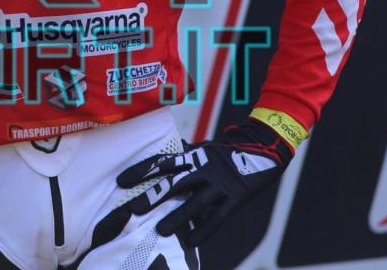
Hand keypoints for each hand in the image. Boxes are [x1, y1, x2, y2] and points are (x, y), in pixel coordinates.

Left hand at [116, 118, 292, 246]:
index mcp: (195, 155)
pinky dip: (204, 230)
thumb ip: (186, 158)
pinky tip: (191, 242)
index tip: (122, 181)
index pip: (163, 163)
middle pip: (174, 183)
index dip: (141, 171)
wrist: (265, 143)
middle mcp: (203, 168)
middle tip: (133, 209)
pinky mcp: (235, 197)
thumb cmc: (230, 149)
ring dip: (176, 217)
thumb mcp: (205, 148)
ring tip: (160, 230)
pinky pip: (218, 217)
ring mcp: (219, 184)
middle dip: (153, 196)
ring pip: (194, 202)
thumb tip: (163, 164)